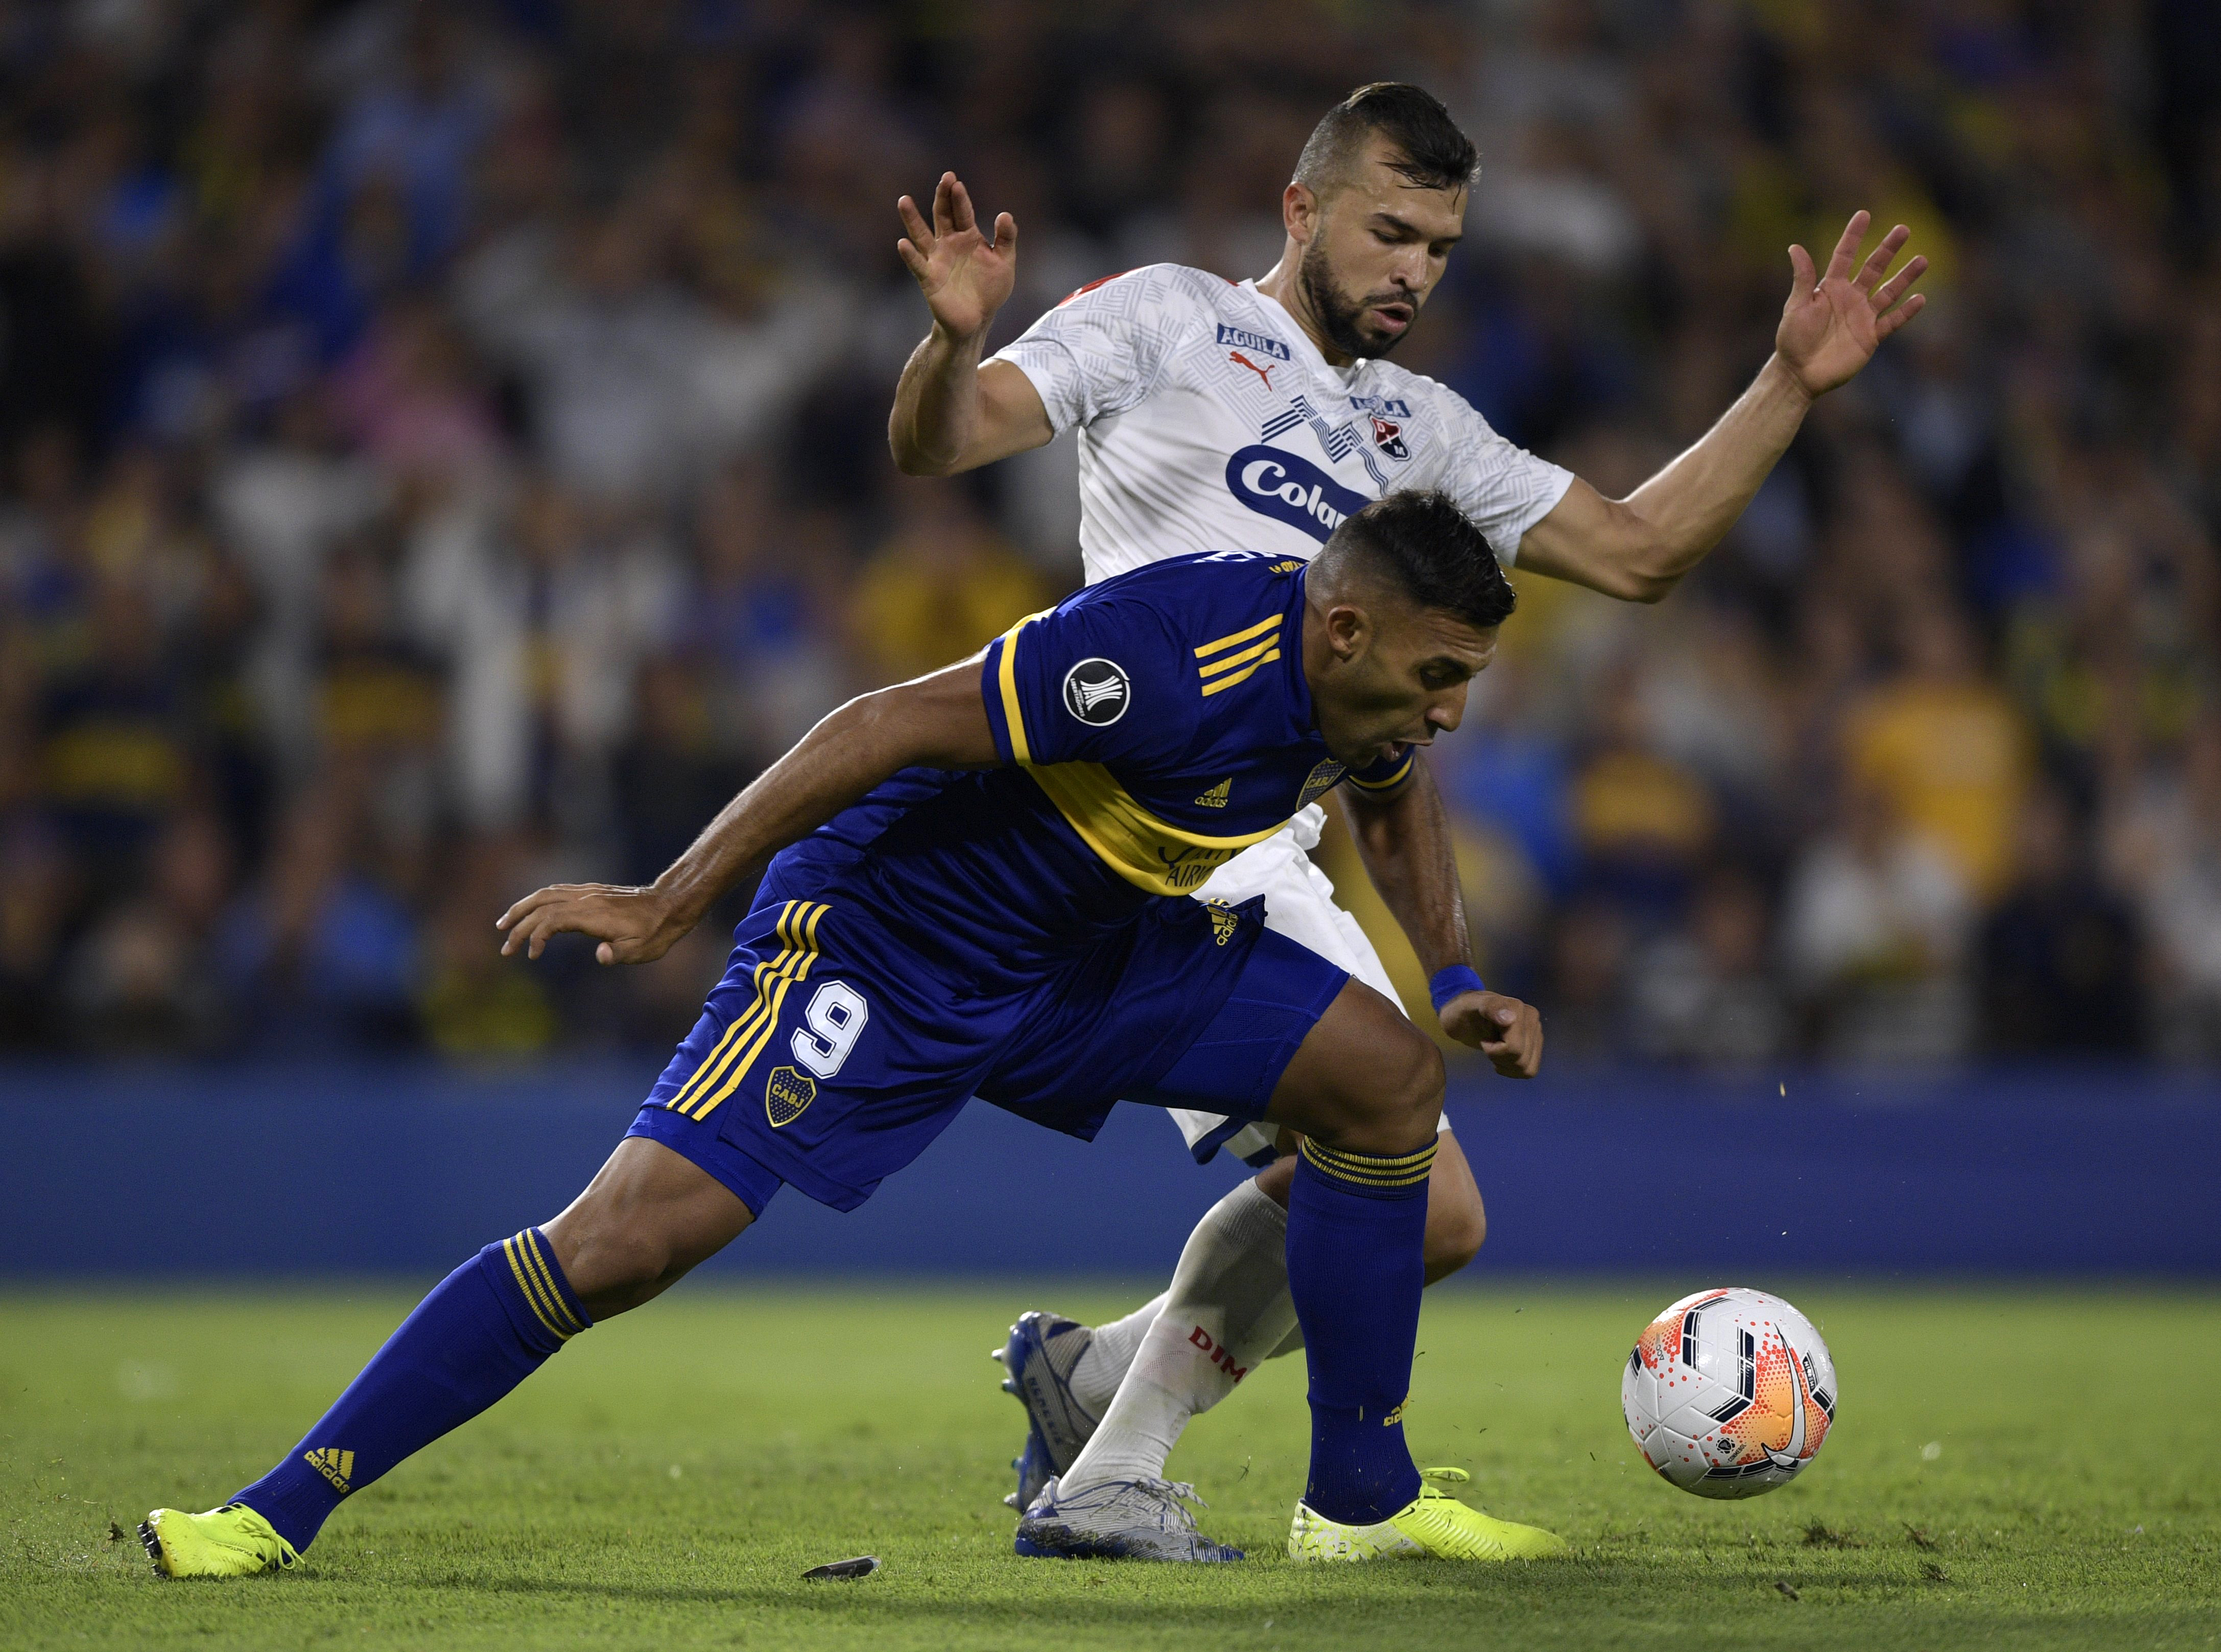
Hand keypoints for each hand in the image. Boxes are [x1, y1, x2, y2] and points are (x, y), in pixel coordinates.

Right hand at [496, 883, 693, 965]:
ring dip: (522, 908)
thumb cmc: (656, 932)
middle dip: (517, 923)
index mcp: (592, 914)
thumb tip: (601, 955)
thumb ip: (617, 953)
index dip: (535, 936)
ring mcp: (587, 893)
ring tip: (504, 923)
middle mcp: (585, 899)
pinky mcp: (591, 892)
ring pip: (545, 894)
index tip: (531, 955)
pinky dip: (538, 900)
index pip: (550, 920)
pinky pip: (557, 891)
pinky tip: (531, 910)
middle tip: (504, 945)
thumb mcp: (641, 950)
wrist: (670, 905)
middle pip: (540, 904)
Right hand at [896, 172, 1017, 342]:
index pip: (962, 211)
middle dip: (942, 197)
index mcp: (968, 236)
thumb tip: (1005, 214)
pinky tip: (903, 243)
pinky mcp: (929, 278)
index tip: (956, 182)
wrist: (978, 319)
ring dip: (913, 219)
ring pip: (921, 235)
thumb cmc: (990, 289)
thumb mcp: (1004, 262)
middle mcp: (949, 243)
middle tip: (944, 179)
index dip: (959, 198)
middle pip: (943, 215)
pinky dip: (910, 255)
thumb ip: (1006, 239)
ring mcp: (936, 259)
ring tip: (904, 201)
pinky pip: (917, 264)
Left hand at [1440, 991, 1542, 1078]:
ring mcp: (1536, 1034)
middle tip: (1487, 1044)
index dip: (1493, 1050)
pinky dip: (1513, 1070)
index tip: (1484, 1038)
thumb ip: (1489, 1007)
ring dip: (1506, 1064)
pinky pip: (1530, 1070)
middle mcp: (1533, 1020)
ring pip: (1527, 1068)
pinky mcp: (1534, 1047)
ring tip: (1494, 1049)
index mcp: (1519, 1009)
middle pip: (1521, 1060)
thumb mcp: (1469, 1006)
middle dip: (1499, 1058)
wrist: (1464, 1016)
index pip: (1513, 1048)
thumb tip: (1510, 1019)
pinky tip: (1501, 1058)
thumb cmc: (1463, 1011)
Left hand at [1776, 210, 1926, 398]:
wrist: (1799, 373)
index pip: (1844, 256)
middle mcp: (1850, 298)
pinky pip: (1892, 322)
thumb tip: (1794, 247)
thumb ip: (1803, 278)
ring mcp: (1863, 316)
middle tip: (1903, 229)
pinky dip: (1906, 312)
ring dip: (1905, 277)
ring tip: (1923, 259)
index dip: (1853, 236)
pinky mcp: (1871, 337)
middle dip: (1888, 249)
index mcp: (1831, 288)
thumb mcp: (1797, 306)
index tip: (1863, 215)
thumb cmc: (1792, 340)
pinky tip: (1920, 298)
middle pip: (1873, 268)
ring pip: (1889, 291)